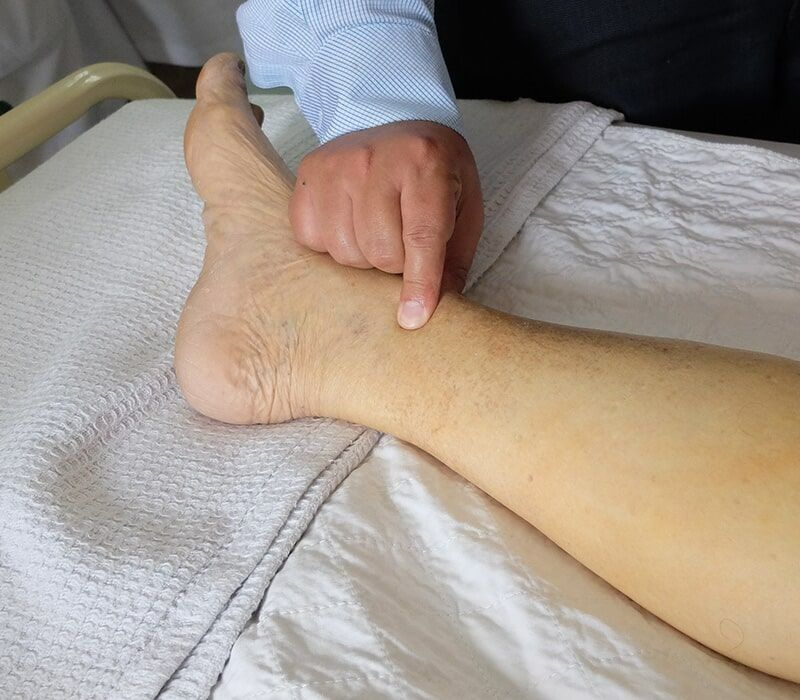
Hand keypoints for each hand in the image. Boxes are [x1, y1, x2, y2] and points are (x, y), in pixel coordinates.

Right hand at [289, 120, 482, 328]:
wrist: (398, 121)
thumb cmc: (435, 172)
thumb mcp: (464, 206)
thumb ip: (453, 258)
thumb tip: (435, 311)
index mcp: (425, 162)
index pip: (420, 237)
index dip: (419, 283)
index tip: (413, 318)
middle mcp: (374, 159)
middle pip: (379, 252)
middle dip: (395, 265)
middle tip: (403, 245)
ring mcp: (335, 166)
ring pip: (345, 253)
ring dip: (364, 258)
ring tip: (377, 233)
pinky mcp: (307, 176)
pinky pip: (312, 240)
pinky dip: (333, 245)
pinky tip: (350, 225)